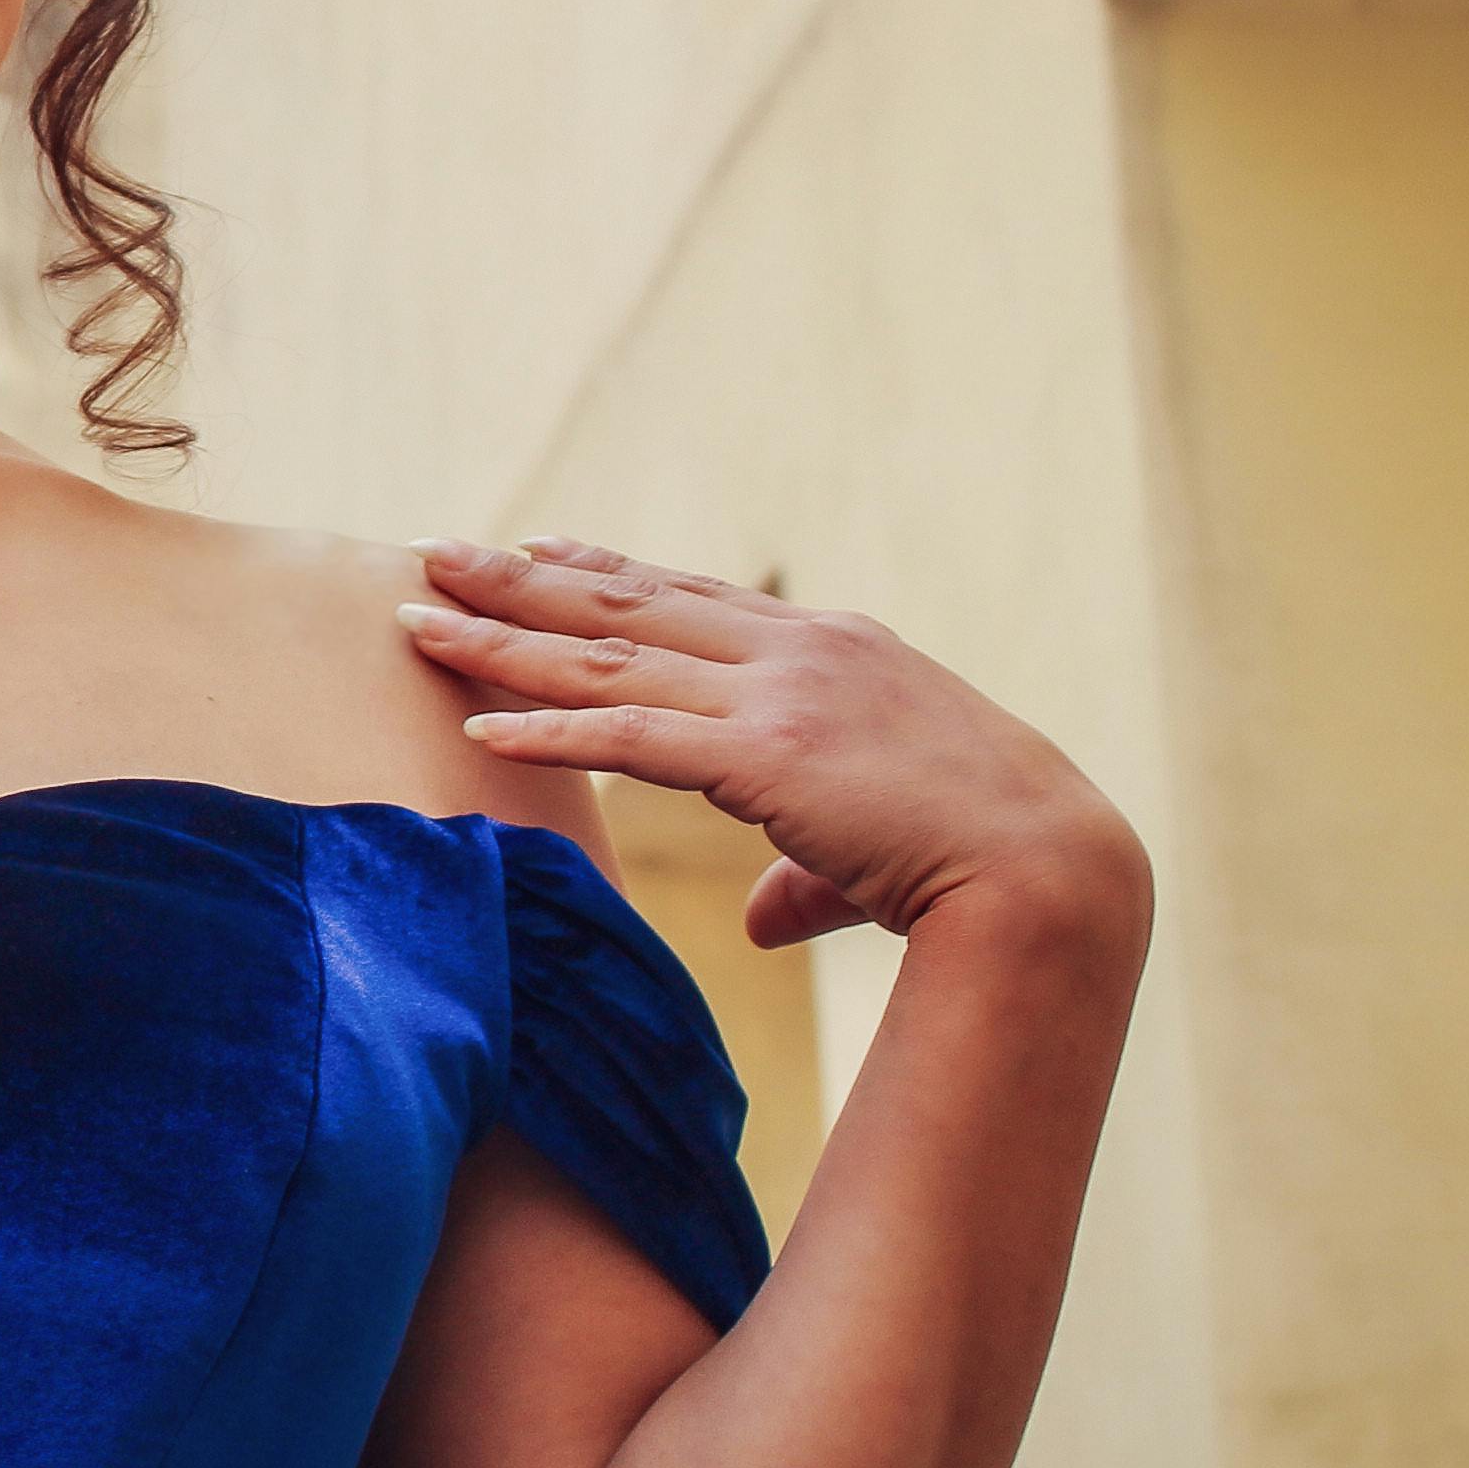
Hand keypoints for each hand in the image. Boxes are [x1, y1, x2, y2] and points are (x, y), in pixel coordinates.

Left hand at [397, 536, 1147, 950]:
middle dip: (520, 579)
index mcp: (831, 648)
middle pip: (626, 603)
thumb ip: (804, 875)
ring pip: (608, 656)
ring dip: (502, 638)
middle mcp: (797, 650)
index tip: (535, 544)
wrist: (1052, 869)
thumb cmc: (980, 861)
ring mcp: (781, 694)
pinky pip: (630, 737)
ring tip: (416, 620)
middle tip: (436, 552)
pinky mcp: (768, 756)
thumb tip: (763, 922)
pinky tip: (477, 731)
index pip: (690, 596)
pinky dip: (546, 731)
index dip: (602, 569)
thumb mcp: (877, 842)